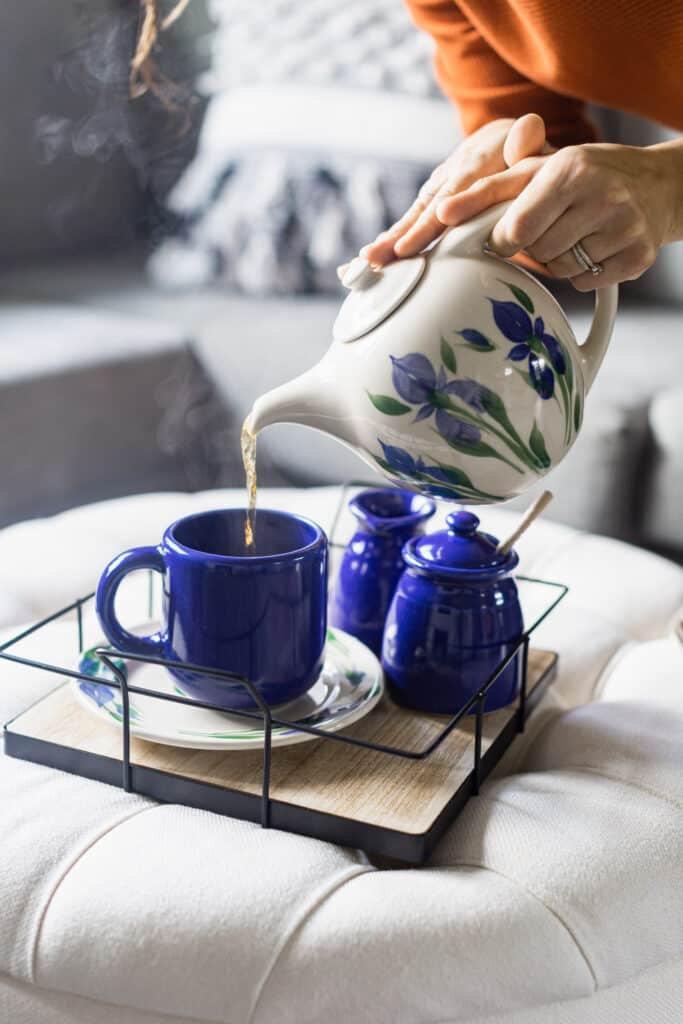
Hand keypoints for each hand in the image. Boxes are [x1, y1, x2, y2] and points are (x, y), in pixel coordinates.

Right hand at [341, 114, 549, 271]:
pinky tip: (372, 260)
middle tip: (376, 258)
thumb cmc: (536, 160)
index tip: (414, 241)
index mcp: (478, 157)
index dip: (433, 218)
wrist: (519, 145)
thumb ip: (530, 142)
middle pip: (425, 206)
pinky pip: (413, 221)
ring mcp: (441, 184)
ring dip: (389, 240)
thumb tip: (527, 133)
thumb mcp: (538, 147)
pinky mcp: (435, 198)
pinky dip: (393, 240)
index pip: (454, 191)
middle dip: (400, 234)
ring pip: (415, 214)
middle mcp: (453, 170)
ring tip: (366, 262)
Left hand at [437, 142, 682, 289]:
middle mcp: (603, 196)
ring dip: (556, 259)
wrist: (656, 185)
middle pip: (537, 252)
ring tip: (573, 232)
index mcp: (571, 169)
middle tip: (551, 225)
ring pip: (560, 270)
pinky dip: (581, 272)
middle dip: (534, 246)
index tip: (511, 231)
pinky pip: (585, 283)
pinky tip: (594, 247)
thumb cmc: (583, 174)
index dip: (506, 237)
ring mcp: (624, 229)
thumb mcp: (537, 169)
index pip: (517, 228)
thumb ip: (487, 189)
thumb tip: (442, 213)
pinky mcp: (637, 258)